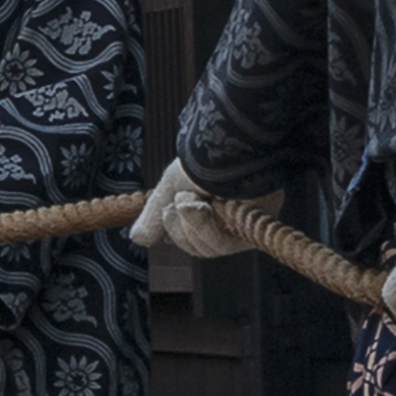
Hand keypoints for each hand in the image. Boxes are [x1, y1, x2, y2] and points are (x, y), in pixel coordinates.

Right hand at [130, 157, 249, 263]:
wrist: (222, 147)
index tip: (167, 210)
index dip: (177, 232)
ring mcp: (245, 223)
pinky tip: (206, 205)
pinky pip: (225, 244)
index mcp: (214, 211)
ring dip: (193, 224)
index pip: (193, 239)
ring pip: (211, 248)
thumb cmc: (200, 160)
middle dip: (182, 229)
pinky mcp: (256, 224)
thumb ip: (155, 216)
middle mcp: (232, 220)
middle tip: (176, 206)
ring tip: (190, 200)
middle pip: (201, 247)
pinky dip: (206, 227)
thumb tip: (138, 239)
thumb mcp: (170, 188)